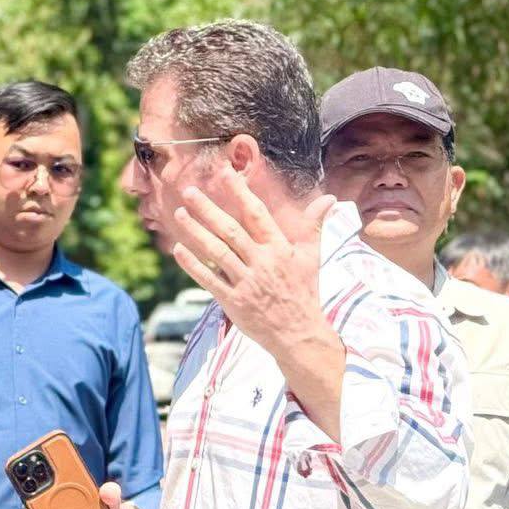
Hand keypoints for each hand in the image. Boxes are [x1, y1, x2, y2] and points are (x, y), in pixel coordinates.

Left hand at [168, 172, 335, 357]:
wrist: (298, 334)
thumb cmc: (304, 292)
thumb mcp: (312, 257)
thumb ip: (314, 226)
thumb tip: (328, 200)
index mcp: (279, 249)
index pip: (257, 214)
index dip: (240, 193)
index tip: (224, 174)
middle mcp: (262, 262)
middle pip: (230, 230)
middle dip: (208, 209)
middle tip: (189, 191)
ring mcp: (246, 282)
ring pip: (216, 252)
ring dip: (196, 231)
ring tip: (179, 214)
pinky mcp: (233, 302)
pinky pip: (209, 279)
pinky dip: (193, 265)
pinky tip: (179, 249)